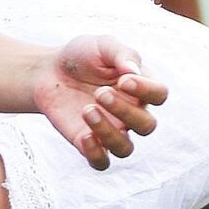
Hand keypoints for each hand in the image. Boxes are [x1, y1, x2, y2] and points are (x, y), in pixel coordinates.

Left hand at [32, 35, 166, 168]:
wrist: (48, 71)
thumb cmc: (82, 56)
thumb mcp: (102, 46)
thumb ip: (122, 54)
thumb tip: (133, 71)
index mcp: (141, 88)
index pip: (160, 95)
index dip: (147, 90)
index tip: (123, 80)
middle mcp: (131, 113)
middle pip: (147, 126)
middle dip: (125, 111)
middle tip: (100, 93)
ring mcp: (112, 131)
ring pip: (125, 148)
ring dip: (109, 133)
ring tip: (87, 110)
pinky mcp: (89, 143)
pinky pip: (101, 162)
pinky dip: (96, 154)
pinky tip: (84, 136)